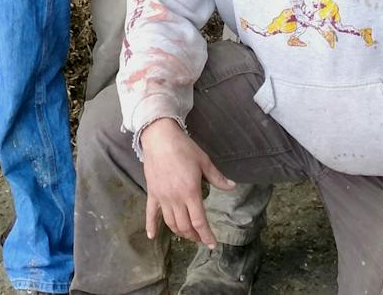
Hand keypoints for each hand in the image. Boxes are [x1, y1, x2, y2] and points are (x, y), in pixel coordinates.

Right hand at [140, 119, 234, 245]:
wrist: (160, 138)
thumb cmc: (184, 148)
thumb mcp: (204, 161)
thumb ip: (217, 178)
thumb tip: (232, 186)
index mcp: (190, 192)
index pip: (199, 221)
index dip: (206, 235)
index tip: (212, 244)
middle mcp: (175, 199)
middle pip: (185, 225)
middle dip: (194, 236)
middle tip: (200, 238)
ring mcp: (162, 198)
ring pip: (170, 223)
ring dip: (180, 232)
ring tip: (187, 235)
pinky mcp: (152, 194)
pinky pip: (150, 214)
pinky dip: (151, 226)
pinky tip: (152, 237)